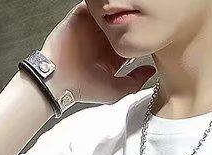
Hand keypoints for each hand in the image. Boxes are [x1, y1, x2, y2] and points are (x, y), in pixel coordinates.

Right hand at [41, 3, 156, 104]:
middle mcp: (103, 41)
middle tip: (142, 15)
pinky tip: (112, 7)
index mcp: (114, 56)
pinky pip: (92, 5)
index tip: (151, 32)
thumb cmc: (85, 88)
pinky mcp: (80, 17)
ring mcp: (92, 28)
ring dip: (117, 10)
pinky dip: (100, 4)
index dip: (141, 36)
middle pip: (121, 24)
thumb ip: (135, 81)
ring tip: (128, 8)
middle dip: (130, 20)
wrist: (59, 80)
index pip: (131, 40)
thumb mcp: (117, 90)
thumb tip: (151, 70)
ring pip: (108, 14)